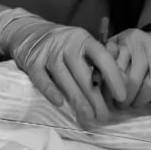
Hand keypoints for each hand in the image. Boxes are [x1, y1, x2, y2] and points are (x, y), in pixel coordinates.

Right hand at [0, 9, 126, 123]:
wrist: (27, 32)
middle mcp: (65, 43)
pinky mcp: (31, 61)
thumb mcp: (83, 46)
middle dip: (95, 98)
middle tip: (104, 117)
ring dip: (77, 100)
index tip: (121, 97)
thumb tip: (124, 80)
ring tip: (88, 117)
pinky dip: (50, 91)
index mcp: (82, 38)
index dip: (114, 78)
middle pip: (83, 73)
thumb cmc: (63, 45)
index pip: (102, 57)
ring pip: (64, 79)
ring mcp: (47, 52)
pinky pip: (42, 79)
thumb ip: (102, 61)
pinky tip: (60, 103)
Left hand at [106, 28, 150, 107]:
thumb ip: (108, 58)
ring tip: (134, 104)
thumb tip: (96, 77)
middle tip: (120, 105)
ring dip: (141, 99)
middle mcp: (148, 45)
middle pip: (134, 78)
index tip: (107, 98)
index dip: (111, 85)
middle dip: (126, 96)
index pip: (117, 67)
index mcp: (129, 40)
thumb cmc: (136, 47)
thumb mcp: (117, 45)